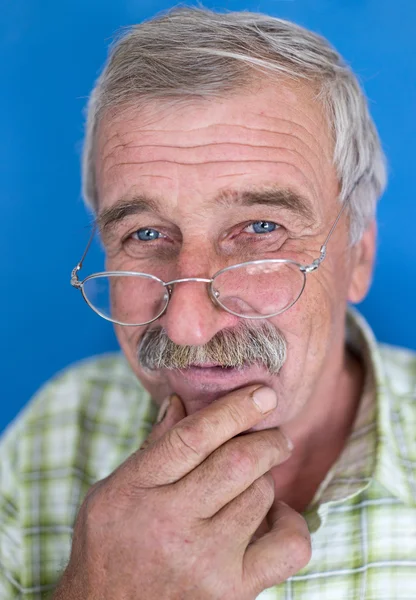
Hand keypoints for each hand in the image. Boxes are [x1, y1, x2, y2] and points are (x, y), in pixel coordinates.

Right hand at [53, 386, 310, 599]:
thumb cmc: (109, 547)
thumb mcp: (112, 491)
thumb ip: (150, 448)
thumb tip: (179, 400)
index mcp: (136, 490)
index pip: (192, 437)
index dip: (233, 409)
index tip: (262, 394)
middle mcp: (171, 523)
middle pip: (237, 462)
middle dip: (266, 440)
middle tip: (275, 435)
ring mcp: (204, 560)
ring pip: (260, 495)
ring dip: (266, 479)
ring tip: (257, 479)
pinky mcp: (232, 590)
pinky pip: (287, 547)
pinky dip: (291, 523)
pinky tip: (274, 516)